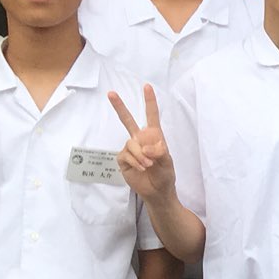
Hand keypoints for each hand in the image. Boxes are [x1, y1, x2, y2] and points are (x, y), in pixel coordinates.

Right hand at [109, 83, 175, 199]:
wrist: (157, 191)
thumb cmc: (165, 175)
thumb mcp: (168, 163)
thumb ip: (160, 152)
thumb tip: (147, 146)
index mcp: (154, 136)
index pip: (151, 116)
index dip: (149, 102)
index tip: (147, 86)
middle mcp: (140, 140)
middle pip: (128, 120)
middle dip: (119, 107)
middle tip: (111, 93)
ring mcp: (130, 149)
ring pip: (130, 143)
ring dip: (140, 155)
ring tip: (149, 165)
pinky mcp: (123, 159)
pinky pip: (125, 155)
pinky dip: (135, 162)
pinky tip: (141, 168)